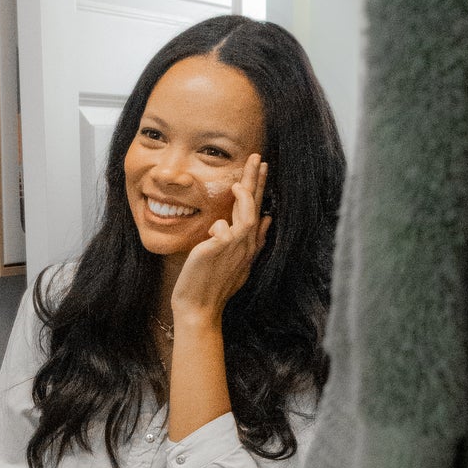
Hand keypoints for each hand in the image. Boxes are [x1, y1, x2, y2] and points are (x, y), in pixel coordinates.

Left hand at [170, 155, 269, 325]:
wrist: (199, 309)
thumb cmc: (212, 286)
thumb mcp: (238, 262)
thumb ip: (253, 241)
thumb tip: (268, 219)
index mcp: (248, 246)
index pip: (258, 211)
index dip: (260, 189)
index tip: (262, 169)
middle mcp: (246, 246)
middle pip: (255, 208)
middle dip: (257, 181)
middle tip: (259, 158)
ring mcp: (235, 249)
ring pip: (247, 216)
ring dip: (244, 196)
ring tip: (238, 181)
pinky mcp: (219, 250)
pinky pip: (224, 229)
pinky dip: (220, 225)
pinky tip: (214, 230)